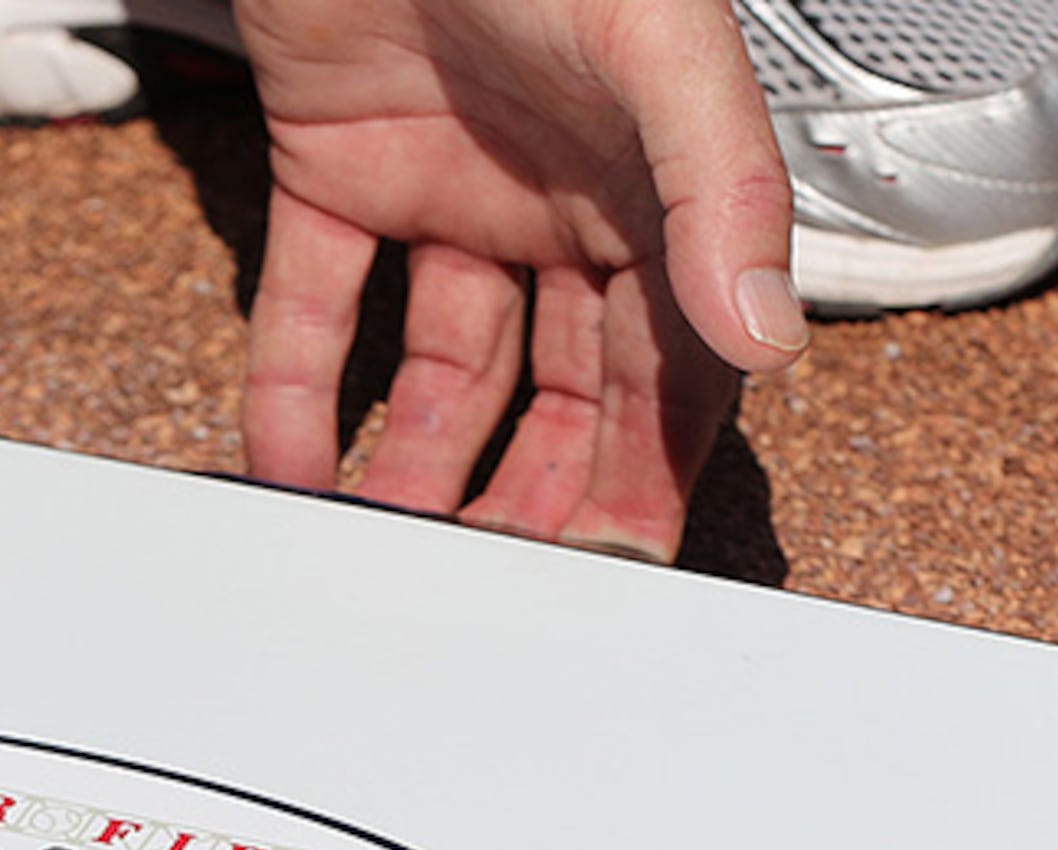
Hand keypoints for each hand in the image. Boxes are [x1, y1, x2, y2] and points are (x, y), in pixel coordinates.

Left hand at [230, 0, 806, 557]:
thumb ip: (722, 192)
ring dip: (415, 465)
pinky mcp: (332, 170)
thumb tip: (766, 335)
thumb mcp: (660, 49)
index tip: (624, 566)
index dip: (652, 467)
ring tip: (389, 549)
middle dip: (533, 493)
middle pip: (558, 390)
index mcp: (654, 186)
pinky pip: (312, 308)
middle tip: (500, 588)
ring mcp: (446, 191)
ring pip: (436, 370)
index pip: (670, 364)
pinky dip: (296, 393)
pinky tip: (290, 475)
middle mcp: (556, 202)